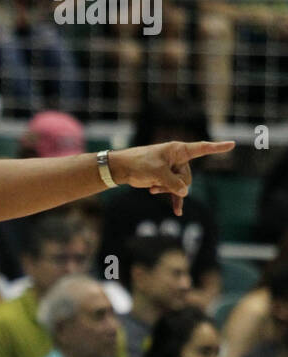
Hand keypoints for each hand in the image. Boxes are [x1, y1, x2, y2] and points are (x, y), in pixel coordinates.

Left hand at [109, 140, 234, 215]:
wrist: (124, 169)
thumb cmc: (140, 164)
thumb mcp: (157, 173)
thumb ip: (173, 183)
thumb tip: (185, 193)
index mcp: (178, 151)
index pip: (201, 149)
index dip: (217, 148)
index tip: (231, 144)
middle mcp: (178, 159)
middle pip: (187, 177)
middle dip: (174, 184)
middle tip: (157, 181)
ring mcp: (173, 170)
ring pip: (180, 186)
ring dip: (167, 191)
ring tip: (153, 188)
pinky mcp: (167, 180)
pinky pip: (175, 193)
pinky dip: (175, 201)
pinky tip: (178, 213)